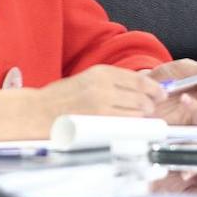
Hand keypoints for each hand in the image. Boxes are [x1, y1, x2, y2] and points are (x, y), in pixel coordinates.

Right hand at [36, 64, 165, 124]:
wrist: (36, 112)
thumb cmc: (60, 98)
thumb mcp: (87, 80)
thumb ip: (110, 82)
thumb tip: (137, 88)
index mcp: (101, 72)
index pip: (138, 78)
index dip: (154, 87)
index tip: (160, 92)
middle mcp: (103, 85)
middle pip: (141, 94)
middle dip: (151, 102)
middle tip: (153, 107)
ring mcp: (101, 103)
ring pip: (136, 109)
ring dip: (143, 114)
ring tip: (142, 116)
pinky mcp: (98, 120)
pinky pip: (125, 122)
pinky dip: (133, 124)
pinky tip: (133, 124)